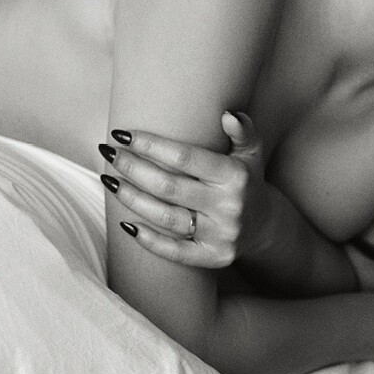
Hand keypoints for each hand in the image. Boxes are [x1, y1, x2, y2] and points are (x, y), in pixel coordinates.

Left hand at [99, 112, 266, 268]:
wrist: (265, 227)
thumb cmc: (245, 181)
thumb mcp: (251, 153)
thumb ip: (243, 131)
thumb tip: (228, 115)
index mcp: (235, 176)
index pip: (184, 157)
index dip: (150, 145)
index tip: (122, 135)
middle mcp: (229, 206)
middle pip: (168, 186)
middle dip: (132, 168)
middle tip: (109, 153)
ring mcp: (221, 235)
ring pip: (165, 217)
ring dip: (132, 199)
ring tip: (110, 181)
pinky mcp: (213, 258)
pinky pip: (174, 251)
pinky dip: (147, 239)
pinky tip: (125, 223)